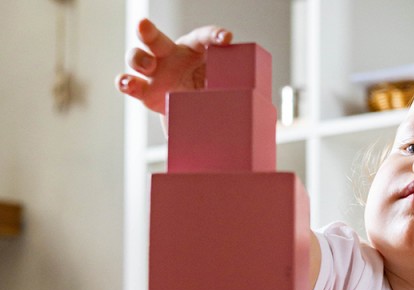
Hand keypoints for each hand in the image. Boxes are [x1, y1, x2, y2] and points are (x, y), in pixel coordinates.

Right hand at [116, 18, 232, 113]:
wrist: (199, 114)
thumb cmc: (213, 94)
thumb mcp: (228, 89)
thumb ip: (239, 87)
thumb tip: (263, 108)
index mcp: (195, 50)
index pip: (203, 37)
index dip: (214, 35)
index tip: (226, 39)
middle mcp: (171, 55)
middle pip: (155, 38)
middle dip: (147, 30)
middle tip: (144, 26)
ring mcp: (155, 72)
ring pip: (137, 57)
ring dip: (137, 58)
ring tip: (147, 66)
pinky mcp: (146, 92)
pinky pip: (130, 84)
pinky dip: (125, 83)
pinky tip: (126, 83)